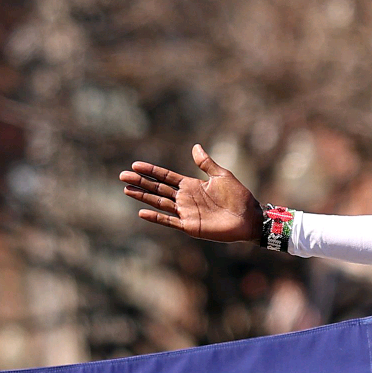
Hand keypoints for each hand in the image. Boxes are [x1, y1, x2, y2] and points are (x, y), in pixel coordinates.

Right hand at [120, 144, 261, 241]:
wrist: (248, 217)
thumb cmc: (238, 196)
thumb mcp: (222, 176)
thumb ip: (206, 163)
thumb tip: (195, 146)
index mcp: (191, 185)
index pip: (166, 177)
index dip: (151, 171)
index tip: (135, 165)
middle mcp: (185, 198)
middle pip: (158, 188)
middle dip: (141, 182)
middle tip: (123, 176)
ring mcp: (186, 212)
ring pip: (159, 203)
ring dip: (143, 197)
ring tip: (126, 190)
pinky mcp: (190, 226)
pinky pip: (169, 221)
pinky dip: (156, 218)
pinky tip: (142, 212)